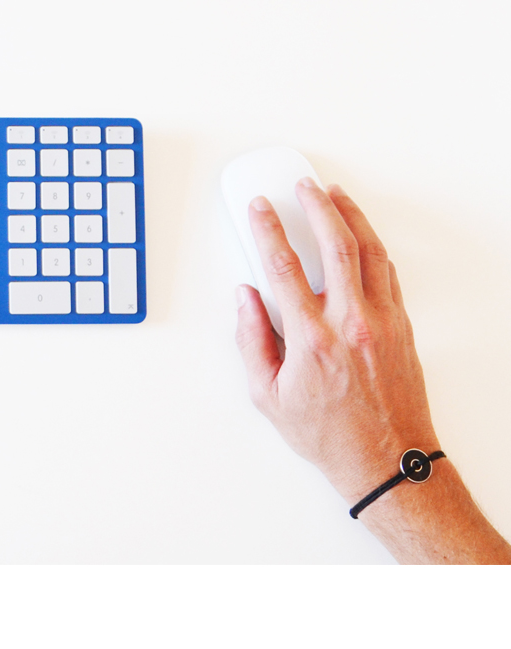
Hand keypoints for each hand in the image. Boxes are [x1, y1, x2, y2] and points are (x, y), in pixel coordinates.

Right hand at [236, 179, 508, 562]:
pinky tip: (361, 236)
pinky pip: (388, 273)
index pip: (284, 266)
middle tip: (302, 186)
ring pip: (370, 252)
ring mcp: (383, 323)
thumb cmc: (330, 435)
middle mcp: (351, 324)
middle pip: (335, 245)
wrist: (389, 463)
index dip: (267, 228)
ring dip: (351, 216)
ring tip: (335, 195)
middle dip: (316, 206)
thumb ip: (250, 340)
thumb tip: (245, 298)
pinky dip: (373, 247)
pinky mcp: (403, 328)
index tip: (260, 208)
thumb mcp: (268, 395)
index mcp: (312, 339)